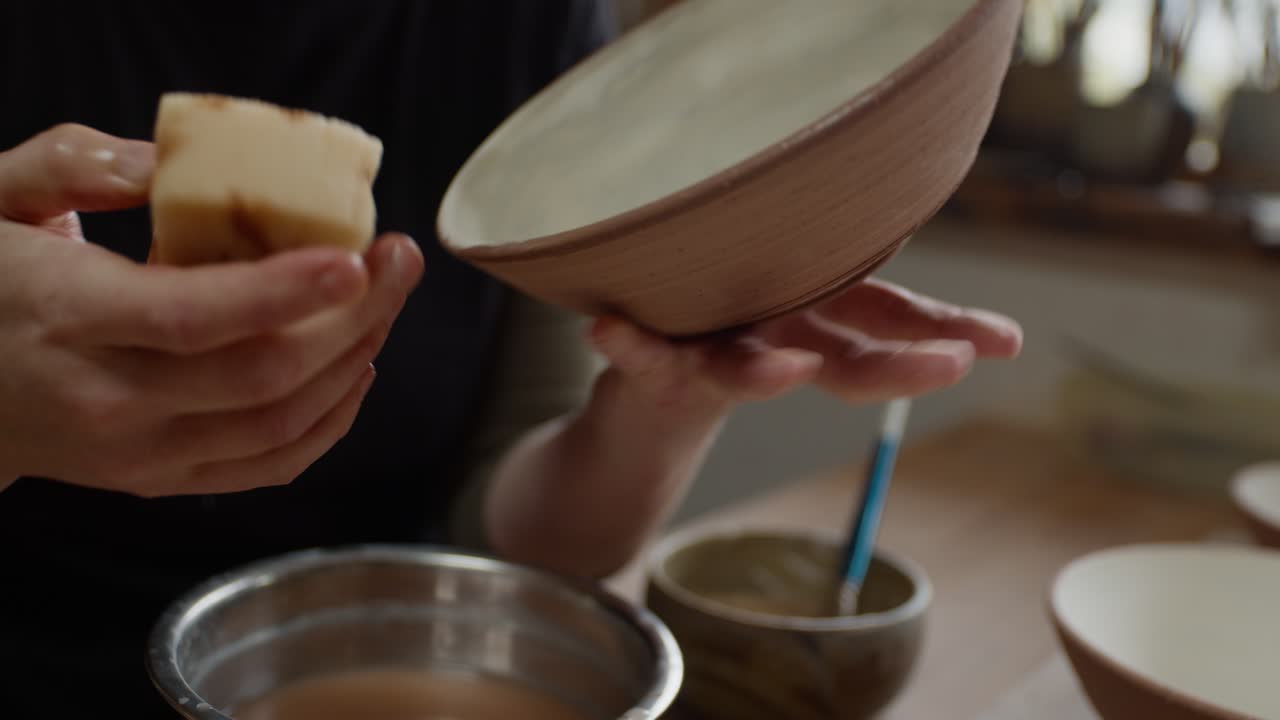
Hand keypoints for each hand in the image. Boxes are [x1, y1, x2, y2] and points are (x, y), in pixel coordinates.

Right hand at [0, 124, 423, 495]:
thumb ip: (73, 166)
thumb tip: (170, 165)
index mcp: (68, 318)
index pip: (195, 318)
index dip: (286, 293)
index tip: (357, 259)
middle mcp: (109, 400)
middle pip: (262, 377)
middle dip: (353, 319)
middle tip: (400, 261)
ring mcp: (139, 454)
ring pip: (279, 425)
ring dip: (353, 362)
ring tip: (387, 302)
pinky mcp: (161, 479)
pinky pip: (268, 465)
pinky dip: (329, 423)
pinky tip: (356, 370)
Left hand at [588, 279, 1021, 417]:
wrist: (644, 394)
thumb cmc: (733, 322)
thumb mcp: (799, 290)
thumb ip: (845, 267)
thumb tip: (908, 193)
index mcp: (813, 321)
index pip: (887, 326)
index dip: (942, 334)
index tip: (1004, 343)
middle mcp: (774, 345)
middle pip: (838, 363)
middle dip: (894, 368)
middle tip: (951, 367)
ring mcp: (714, 358)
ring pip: (741, 371)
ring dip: (763, 374)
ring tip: (789, 373)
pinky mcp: (652, 366)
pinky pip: (640, 357)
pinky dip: (628, 347)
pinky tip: (606, 328)